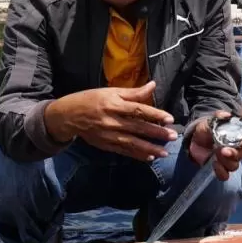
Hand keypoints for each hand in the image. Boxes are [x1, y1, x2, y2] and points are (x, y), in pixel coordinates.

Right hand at [44, 81, 177, 161]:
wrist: (68, 116)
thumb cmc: (91, 99)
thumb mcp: (111, 92)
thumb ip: (133, 92)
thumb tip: (153, 85)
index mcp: (114, 104)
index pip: (138, 110)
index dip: (154, 114)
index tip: (169, 118)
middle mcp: (112, 121)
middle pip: (138, 127)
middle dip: (156, 133)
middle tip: (172, 136)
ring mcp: (109, 135)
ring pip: (132, 143)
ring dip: (149, 148)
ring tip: (164, 152)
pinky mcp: (106, 145)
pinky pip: (124, 151)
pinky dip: (136, 155)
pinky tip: (149, 157)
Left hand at [188, 111, 241, 180]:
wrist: (195, 140)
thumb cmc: (207, 129)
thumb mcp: (211, 121)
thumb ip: (219, 116)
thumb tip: (226, 114)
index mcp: (238, 137)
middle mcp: (236, 150)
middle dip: (234, 153)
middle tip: (223, 150)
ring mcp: (229, 160)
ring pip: (234, 166)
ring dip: (225, 161)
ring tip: (215, 155)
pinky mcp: (221, 169)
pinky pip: (225, 175)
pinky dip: (221, 172)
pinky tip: (214, 164)